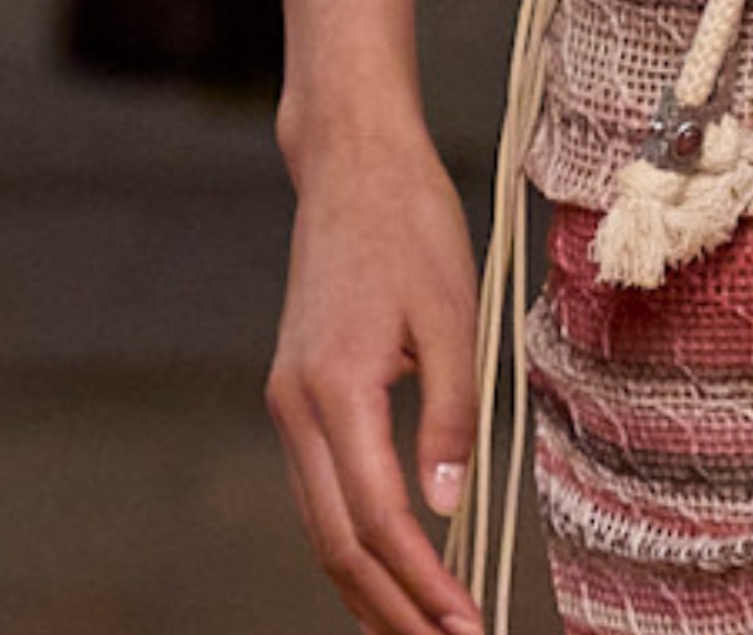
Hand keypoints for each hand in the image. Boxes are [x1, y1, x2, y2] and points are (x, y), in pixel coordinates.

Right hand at [265, 125, 487, 634]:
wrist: (350, 163)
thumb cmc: (409, 223)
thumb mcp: (452, 309)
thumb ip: (449, 410)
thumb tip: (448, 504)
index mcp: (335, 391)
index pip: (376, 521)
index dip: (419, 584)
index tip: (463, 624)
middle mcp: (297, 408)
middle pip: (335, 544)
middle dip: (389, 609)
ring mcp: (289, 402)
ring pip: (320, 524)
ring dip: (369, 585)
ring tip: (421, 628)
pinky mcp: (297, 392)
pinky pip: (320, 489)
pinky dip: (353, 539)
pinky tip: (390, 563)